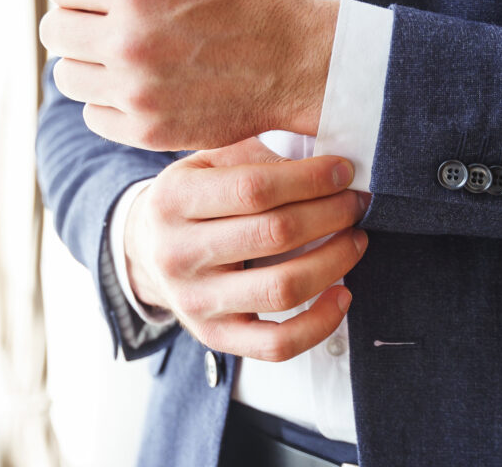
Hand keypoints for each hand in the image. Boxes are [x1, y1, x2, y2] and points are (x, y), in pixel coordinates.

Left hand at [39, 0, 337, 150]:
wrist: (296, 61)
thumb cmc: (245, 3)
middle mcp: (130, 38)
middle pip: (54, 32)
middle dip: (74, 27)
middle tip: (102, 29)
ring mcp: (136, 88)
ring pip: (67, 78)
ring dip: (86, 66)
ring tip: (117, 61)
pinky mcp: (147, 129)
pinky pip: (93, 115)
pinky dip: (107, 103)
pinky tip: (135, 91)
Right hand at [124, 138, 368, 360]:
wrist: (145, 253)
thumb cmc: (192, 201)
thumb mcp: (206, 163)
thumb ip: (253, 157)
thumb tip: (324, 167)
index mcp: (173, 199)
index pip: (254, 188)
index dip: (310, 179)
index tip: (343, 172)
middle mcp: (178, 253)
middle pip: (274, 234)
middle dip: (331, 214)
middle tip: (355, 203)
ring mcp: (195, 301)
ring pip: (282, 288)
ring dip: (335, 261)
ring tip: (355, 240)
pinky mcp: (215, 336)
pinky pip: (277, 344)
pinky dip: (320, 323)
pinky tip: (342, 294)